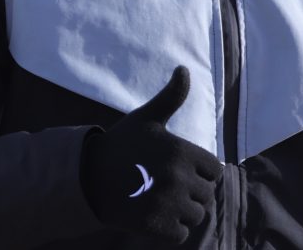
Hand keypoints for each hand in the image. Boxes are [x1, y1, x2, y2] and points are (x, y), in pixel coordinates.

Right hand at [81, 66, 222, 243]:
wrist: (87, 176)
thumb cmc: (121, 144)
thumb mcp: (147, 118)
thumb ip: (171, 96)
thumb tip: (184, 69)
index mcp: (182, 151)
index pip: (214, 170)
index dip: (199, 170)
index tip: (178, 167)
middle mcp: (179, 178)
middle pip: (206, 194)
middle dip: (190, 191)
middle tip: (164, 184)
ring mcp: (168, 204)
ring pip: (196, 215)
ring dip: (182, 211)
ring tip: (159, 199)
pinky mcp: (156, 227)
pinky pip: (182, 234)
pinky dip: (171, 229)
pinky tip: (154, 215)